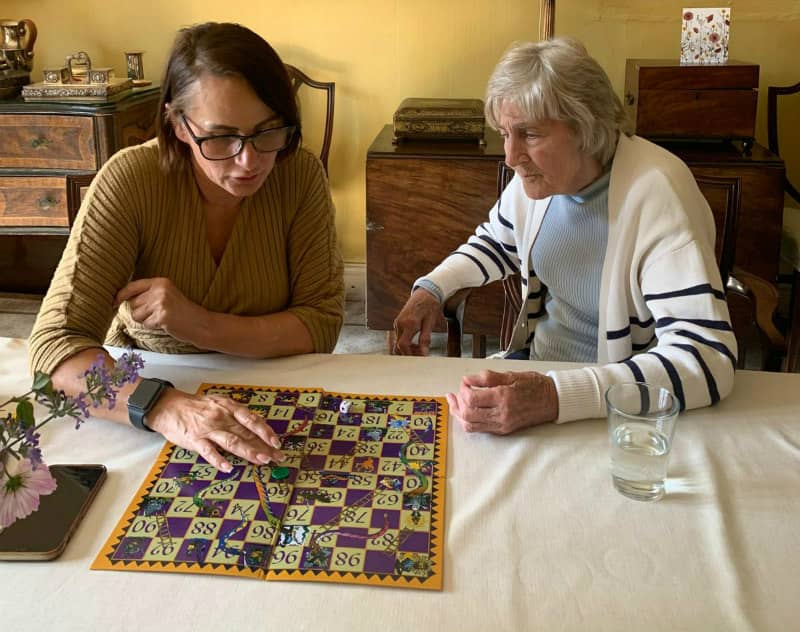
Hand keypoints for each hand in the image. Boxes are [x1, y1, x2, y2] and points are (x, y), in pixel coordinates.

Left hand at [115, 277, 204, 341]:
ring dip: (146, 320)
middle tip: (158, 314)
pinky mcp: (162, 316)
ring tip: (162, 318)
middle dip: (140, 312)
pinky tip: (165, 324)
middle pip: (133, 303)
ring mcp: (161, 303)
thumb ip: (148, 294)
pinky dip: (153, 327)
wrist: (200, 323)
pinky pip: (145, 324)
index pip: (132, 286)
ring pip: (136, 315)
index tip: (113, 302)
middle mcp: (160, 289)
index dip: (120, 295)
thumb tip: (121, 299)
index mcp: (160, 282)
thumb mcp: (166, 295)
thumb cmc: (182, 312)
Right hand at [146, 389, 284, 471]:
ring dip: (249, 451)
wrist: (169, 406)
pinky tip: (228, 467)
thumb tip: (256, 428)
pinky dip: (218, 459)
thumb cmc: (197, 407)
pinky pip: (208, 451)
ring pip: (232, 441)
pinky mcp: (195, 440)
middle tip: (277, 456)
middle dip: (263, 445)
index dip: (266, 431)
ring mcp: (208, 429)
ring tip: (262, 460)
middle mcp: (221, 417)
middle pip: (246, 433)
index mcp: (229, 407)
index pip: (252, 420)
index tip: (277, 442)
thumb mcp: (219, 404)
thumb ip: (236, 416)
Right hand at [393, 288, 440, 354]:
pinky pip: (399, 337)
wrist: (426, 292)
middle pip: (399, 345)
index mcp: (409, 323)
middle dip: (409, 353)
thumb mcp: (430, 322)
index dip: (409, 355)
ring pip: (398, 342)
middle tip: (422, 354)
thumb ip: (425, 338)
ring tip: (420, 347)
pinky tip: (416, 342)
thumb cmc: (430, 306)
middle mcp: (400, 323)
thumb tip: (424, 353)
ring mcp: (398, 323)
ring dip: (407, 348)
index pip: (403, 345)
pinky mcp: (398, 322)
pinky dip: (406, 342)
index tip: (418, 360)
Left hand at [447, 369, 558, 434]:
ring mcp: (502, 425)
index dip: (462, 390)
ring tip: (456, 403)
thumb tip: (467, 380)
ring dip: (459, 414)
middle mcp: (501, 414)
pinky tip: (467, 411)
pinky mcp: (504, 430)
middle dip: (456, 404)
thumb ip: (487, 378)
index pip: (471, 399)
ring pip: (471, 425)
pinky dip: (469, 421)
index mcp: (503, 397)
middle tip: (455, 393)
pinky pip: (480, 429)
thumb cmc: (534, 385)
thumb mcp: (510, 375)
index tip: (464, 383)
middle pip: (467, 415)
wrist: (553, 401)